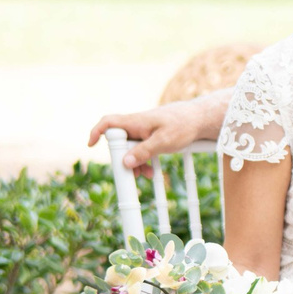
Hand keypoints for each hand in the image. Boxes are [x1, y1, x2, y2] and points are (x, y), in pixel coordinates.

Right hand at [87, 99, 218, 171]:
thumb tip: (126, 163)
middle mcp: (137, 125)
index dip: (97, 132)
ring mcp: (145, 131)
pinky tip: (152, 170)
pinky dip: (144, 160)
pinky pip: (141, 149)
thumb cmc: (183, 124)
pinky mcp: (152, 136)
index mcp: (136, 121)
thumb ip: (144, 152)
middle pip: (120, 142)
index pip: (109, 123)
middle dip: (123, 159)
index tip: (91, 144)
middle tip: (132, 173)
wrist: (200, 119)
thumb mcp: (164, 141)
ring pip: (131, 149)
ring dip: (135, 163)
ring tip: (147, 174)